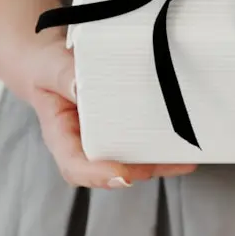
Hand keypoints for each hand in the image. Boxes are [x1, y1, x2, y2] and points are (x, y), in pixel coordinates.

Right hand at [19, 36, 197, 188]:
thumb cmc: (46, 66)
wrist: (51, 60)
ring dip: (161, 161)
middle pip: (113, 168)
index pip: (75, 166)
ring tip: (188, 157)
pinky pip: (143, 140)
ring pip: (134, 159)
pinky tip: (187, 142)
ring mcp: (107, 136)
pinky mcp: (124, 126)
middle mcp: (85, 142)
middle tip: (172, 162)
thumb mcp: (49, 66)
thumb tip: (81, 87)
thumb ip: (63, 75)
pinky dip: (165, 144)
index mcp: (62, 134)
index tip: (122, 175)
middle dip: (144, 169)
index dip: (98, 175)